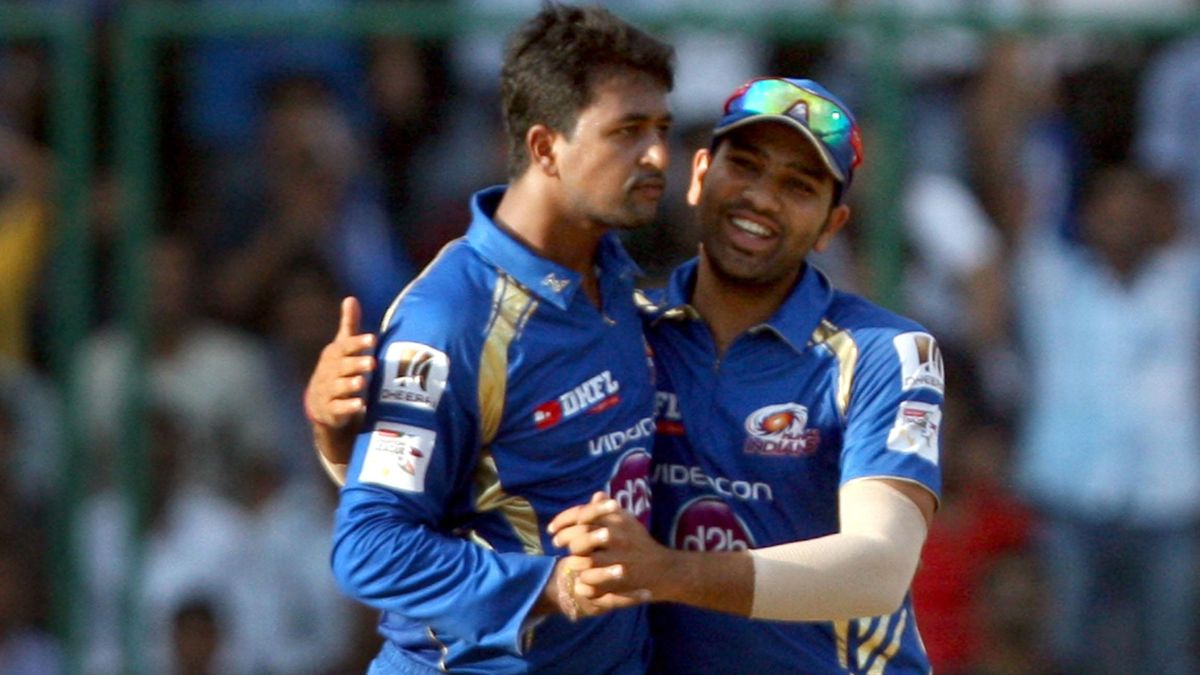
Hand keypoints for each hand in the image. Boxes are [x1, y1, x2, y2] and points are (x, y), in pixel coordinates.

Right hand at [304, 297, 375, 464]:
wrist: (320, 403)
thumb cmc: (337, 369)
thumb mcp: (342, 348)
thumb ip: (349, 325)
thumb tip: (351, 298)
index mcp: (333, 355)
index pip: (344, 347)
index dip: (357, 343)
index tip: (373, 339)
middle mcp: (328, 372)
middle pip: (341, 367)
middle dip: (355, 364)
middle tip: (371, 362)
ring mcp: (327, 391)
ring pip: (338, 387)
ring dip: (349, 385)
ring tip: (362, 382)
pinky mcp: (329, 410)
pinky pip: (337, 409)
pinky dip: (348, 408)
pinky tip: (360, 405)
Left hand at [548, 494, 666, 605]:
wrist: (665, 570)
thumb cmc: (641, 544)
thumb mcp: (628, 522)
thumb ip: (608, 511)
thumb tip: (595, 496)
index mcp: (616, 520)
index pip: (581, 515)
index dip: (562, 521)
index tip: (552, 529)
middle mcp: (616, 537)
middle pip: (579, 538)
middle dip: (564, 541)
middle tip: (558, 544)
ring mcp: (617, 559)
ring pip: (582, 562)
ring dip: (573, 563)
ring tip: (571, 562)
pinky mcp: (618, 581)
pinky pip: (591, 582)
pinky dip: (583, 582)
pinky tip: (581, 580)